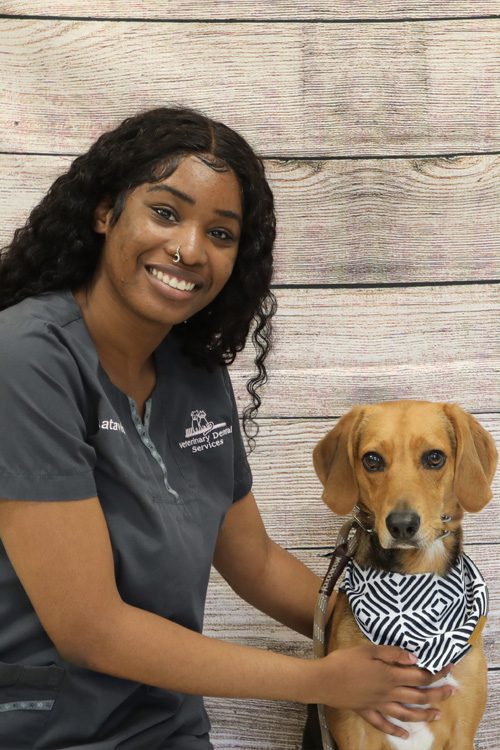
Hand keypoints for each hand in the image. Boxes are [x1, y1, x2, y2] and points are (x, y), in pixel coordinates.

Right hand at [317, 645, 453, 738]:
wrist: (324, 680)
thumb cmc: (345, 661)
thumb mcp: (368, 649)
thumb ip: (392, 653)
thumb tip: (414, 656)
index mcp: (390, 675)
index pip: (419, 675)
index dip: (436, 672)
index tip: (448, 667)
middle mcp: (388, 693)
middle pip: (418, 696)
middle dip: (437, 694)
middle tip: (452, 693)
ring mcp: (378, 704)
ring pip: (406, 713)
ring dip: (423, 715)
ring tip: (437, 715)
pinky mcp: (367, 711)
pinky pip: (384, 724)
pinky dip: (396, 730)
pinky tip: (405, 735)